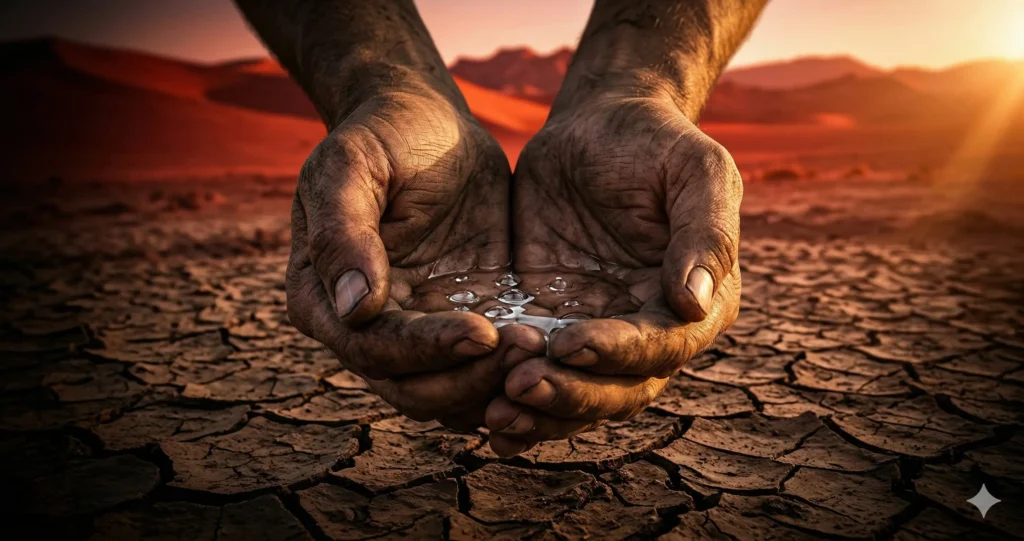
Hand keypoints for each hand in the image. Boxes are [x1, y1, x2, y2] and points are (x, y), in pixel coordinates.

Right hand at [286, 86, 545, 426]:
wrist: (427, 124)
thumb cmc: (381, 137)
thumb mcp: (351, 167)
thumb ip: (343, 233)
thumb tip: (356, 309)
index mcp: (324, 299)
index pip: (372, 350)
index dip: (425, 350)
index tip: (481, 332)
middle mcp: (365, 330)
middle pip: (414, 389)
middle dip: (470, 379)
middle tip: (527, 348)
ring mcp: (417, 331)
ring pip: (451, 394)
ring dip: (495, 385)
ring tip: (544, 350)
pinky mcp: (463, 323)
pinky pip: (485, 370)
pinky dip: (514, 374)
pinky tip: (554, 353)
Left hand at [486, 92, 742, 455]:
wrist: (599, 126)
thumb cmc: (657, 142)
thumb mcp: (696, 171)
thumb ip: (706, 233)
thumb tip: (694, 303)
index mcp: (701, 303)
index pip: (662, 347)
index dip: (617, 353)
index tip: (569, 344)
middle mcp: (653, 333)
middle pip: (618, 390)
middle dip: (570, 395)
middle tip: (517, 387)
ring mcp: (602, 335)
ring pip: (578, 398)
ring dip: (540, 414)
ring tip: (493, 416)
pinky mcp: (554, 325)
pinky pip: (539, 375)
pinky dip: (517, 405)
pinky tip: (480, 421)